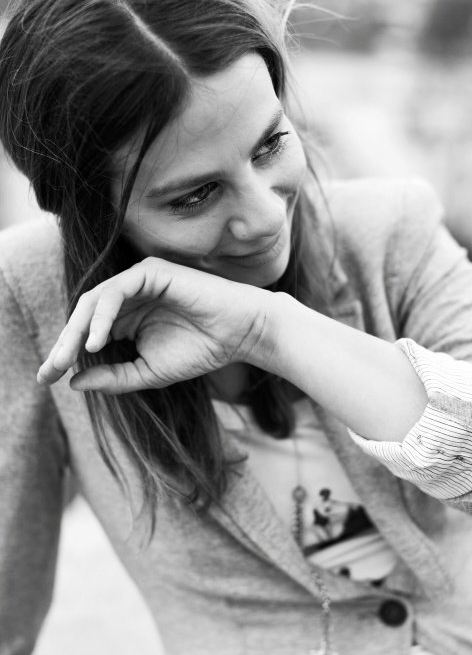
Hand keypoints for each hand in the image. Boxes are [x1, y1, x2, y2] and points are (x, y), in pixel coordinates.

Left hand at [37, 257, 268, 392]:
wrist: (240, 334)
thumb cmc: (202, 350)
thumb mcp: (149, 372)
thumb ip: (113, 377)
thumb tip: (73, 382)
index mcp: (126, 318)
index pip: (86, 332)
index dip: (65, 353)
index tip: (47, 378)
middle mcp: (128, 297)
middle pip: (83, 316)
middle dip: (64, 343)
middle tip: (49, 370)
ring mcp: (139, 282)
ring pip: (94, 301)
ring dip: (77, 330)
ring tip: (69, 356)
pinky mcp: (150, 272)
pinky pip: (115, 291)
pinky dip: (103, 316)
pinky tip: (98, 341)